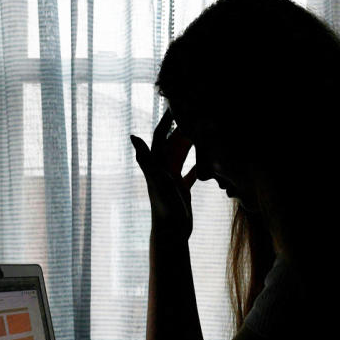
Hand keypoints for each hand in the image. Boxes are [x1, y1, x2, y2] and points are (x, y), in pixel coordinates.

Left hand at [130, 110, 196, 238]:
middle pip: (173, 144)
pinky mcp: (180, 190)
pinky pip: (189, 173)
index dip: (166, 121)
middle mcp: (162, 170)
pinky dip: (197, 165)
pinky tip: (206, 160)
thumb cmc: (164, 207)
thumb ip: (146, 158)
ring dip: (190, 144)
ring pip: (182, 156)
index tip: (175, 106)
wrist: (171, 232)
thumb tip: (132, 136)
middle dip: (183, 129)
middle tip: (196, 114)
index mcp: (156, 164)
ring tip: (202, 131)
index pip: (160, 137)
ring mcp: (172, 180)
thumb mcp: (156, 180)